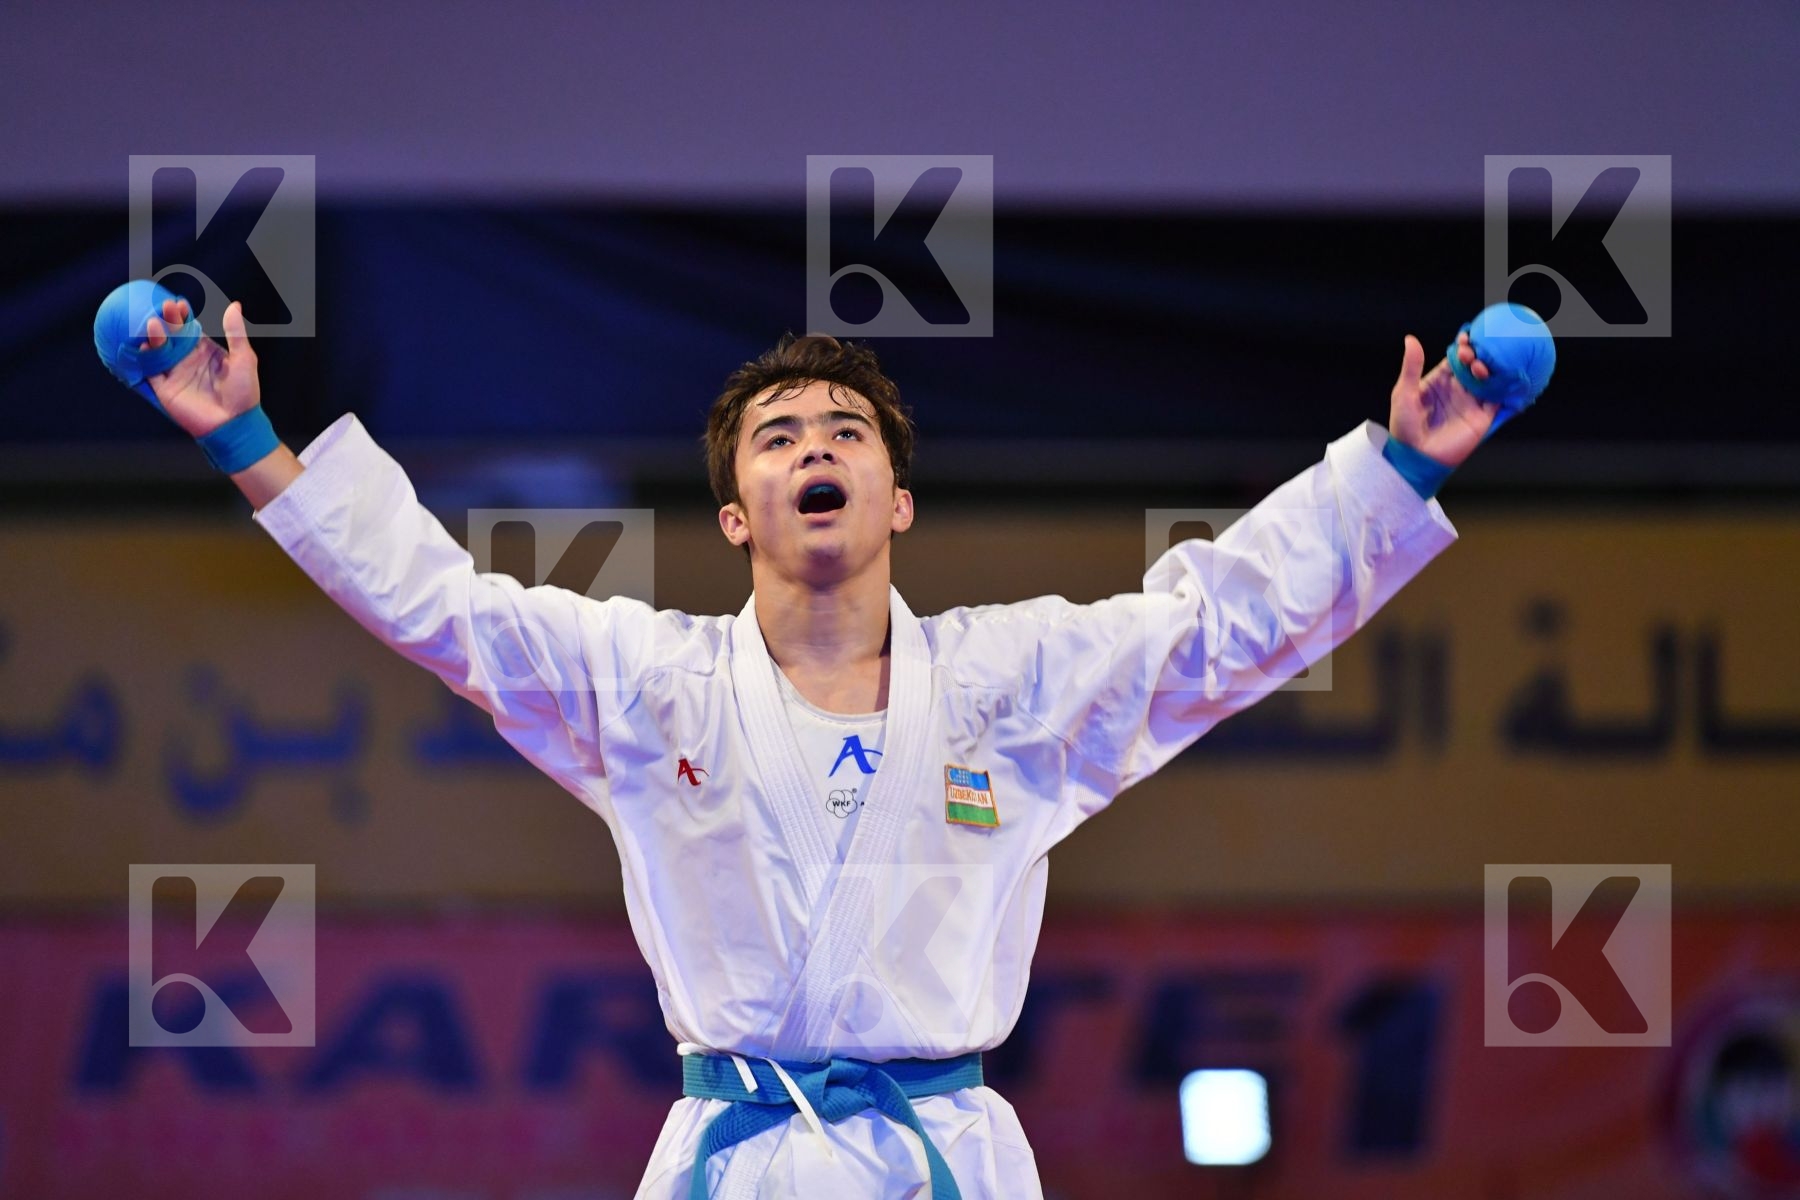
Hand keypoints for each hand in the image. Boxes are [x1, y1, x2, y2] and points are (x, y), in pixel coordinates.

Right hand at [138, 298, 261, 437]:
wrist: (234, 424)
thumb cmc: (244, 392)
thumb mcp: (244, 359)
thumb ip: (236, 333)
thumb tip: (234, 305)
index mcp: (205, 350)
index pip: (189, 327)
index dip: (182, 315)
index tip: (179, 303)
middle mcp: (187, 359)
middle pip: (172, 334)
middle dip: (167, 320)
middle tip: (164, 307)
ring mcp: (175, 372)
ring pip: (158, 349)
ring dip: (155, 335)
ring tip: (154, 323)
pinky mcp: (165, 388)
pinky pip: (150, 370)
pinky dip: (145, 357)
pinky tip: (144, 345)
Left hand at [1387, 330, 1496, 468]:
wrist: (1416, 457)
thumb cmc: (1405, 427)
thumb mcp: (1404, 393)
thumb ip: (1411, 367)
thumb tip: (1410, 339)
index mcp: (1440, 381)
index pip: (1455, 358)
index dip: (1462, 347)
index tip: (1465, 338)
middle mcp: (1458, 389)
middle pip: (1473, 365)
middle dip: (1476, 355)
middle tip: (1470, 354)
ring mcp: (1471, 402)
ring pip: (1488, 378)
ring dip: (1488, 368)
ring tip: (1478, 367)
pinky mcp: (1483, 416)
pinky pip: (1498, 398)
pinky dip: (1503, 386)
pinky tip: (1503, 377)